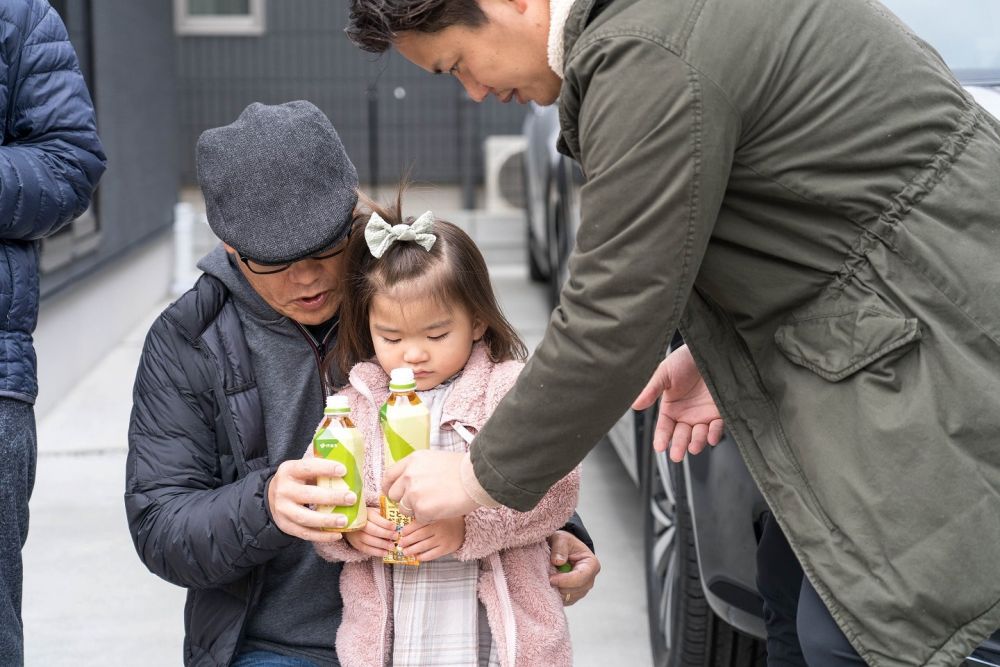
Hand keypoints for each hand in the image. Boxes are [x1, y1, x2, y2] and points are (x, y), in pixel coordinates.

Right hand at [267, 458, 355, 542]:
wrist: (271, 497)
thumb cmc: (297, 481)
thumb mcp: (302, 471)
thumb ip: (320, 470)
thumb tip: (351, 471)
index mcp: (288, 471)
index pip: (307, 468)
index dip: (325, 468)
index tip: (343, 470)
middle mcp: (283, 490)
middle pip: (308, 495)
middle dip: (332, 497)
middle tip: (352, 498)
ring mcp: (283, 510)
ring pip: (305, 517)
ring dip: (327, 520)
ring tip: (345, 520)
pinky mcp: (286, 526)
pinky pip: (305, 533)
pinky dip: (322, 536)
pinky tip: (337, 534)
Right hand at [344, 508, 397, 557]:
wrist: (351, 523)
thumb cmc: (368, 517)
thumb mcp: (375, 512)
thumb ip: (383, 516)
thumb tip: (397, 522)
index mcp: (365, 513)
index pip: (375, 518)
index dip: (385, 523)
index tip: (395, 527)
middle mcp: (359, 524)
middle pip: (372, 530)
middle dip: (385, 534)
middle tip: (396, 537)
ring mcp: (356, 535)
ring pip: (369, 540)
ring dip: (382, 545)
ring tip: (392, 547)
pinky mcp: (355, 544)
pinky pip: (366, 549)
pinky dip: (376, 552)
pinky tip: (385, 553)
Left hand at [382, 450, 480, 521]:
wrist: (476, 478)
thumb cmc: (461, 469)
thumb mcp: (433, 459)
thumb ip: (417, 469)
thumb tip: (407, 480)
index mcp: (411, 461)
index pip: (388, 476)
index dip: (389, 487)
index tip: (393, 493)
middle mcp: (408, 476)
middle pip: (394, 494)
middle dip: (404, 500)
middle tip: (419, 502)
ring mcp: (413, 493)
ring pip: (405, 509)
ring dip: (417, 510)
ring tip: (436, 503)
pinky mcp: (421, 509)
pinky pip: (418, 519)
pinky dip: (429, 517)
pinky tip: (442, 508)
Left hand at [398, 516, 466, 561]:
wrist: (464, 529)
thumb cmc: (447, 521)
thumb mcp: (437, 515)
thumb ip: (425, 519)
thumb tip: (407, 527)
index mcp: (435, 518)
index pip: (418, 524)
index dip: (408, 529)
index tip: (401, 533)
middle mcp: (438, 529)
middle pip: (419, 536)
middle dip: (407, 541)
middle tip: (400, 544)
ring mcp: (442, 539)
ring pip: (423, 546)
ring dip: (412, 550)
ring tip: (405, 552)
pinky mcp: (446, 549)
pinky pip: (431, 554)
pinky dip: (422, 557)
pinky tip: (417, 557)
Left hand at [548, 530, 600, 605]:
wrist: (563, 549)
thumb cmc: (564, 543)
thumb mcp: (561, 538)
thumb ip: (559, 548)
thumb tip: (558, 562)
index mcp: (591, 564)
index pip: (581, 577)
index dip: (565, 580)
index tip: (550, 579)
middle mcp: (590, 579)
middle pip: (576, 590)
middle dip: (560, 585)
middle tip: (546, 578)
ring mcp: (582, 589)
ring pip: (569, 596)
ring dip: (557, 590)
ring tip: (548, 578)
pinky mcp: (574, 596)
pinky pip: (565, 600)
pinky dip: (556, 594)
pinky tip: (550, 584)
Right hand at [632, 344, 723, 461]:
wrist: (709, 349)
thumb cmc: (684, 359)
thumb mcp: (664, 373)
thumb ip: (651, 390)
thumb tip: (635, 405)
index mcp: (671, 407)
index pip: (664, 428)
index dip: (661, 438)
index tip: (659, 448)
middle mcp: (686, 414)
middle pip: (681, 435)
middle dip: (678, 446)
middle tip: (676, 455)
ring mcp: (703, 414)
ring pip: (699, 435)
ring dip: (696, 442)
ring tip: (694, 447)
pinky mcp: (719, 411)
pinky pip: (717, 427)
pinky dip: (714, 434)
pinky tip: (711, 437)